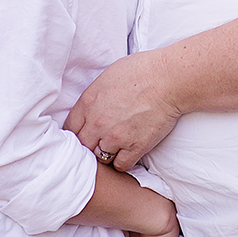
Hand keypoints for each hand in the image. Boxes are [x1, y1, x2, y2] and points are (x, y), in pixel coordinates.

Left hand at [64, 52, 181, 171]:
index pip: (69, 127)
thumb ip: (93, 97)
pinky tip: (127, 152)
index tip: (82, 133)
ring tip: (114, 146)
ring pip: (99, 158)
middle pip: (82, 146)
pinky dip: (122, 161)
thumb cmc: (141, 70)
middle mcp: (97, 123)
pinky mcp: (134, 147)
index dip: (76, 132)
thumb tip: (90, 108)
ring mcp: (115, 137)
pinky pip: (120, 166)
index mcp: (88, 102)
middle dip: (89, 144)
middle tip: (98, 142)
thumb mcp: (106, 77)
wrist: (168, 79)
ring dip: (105, 153)